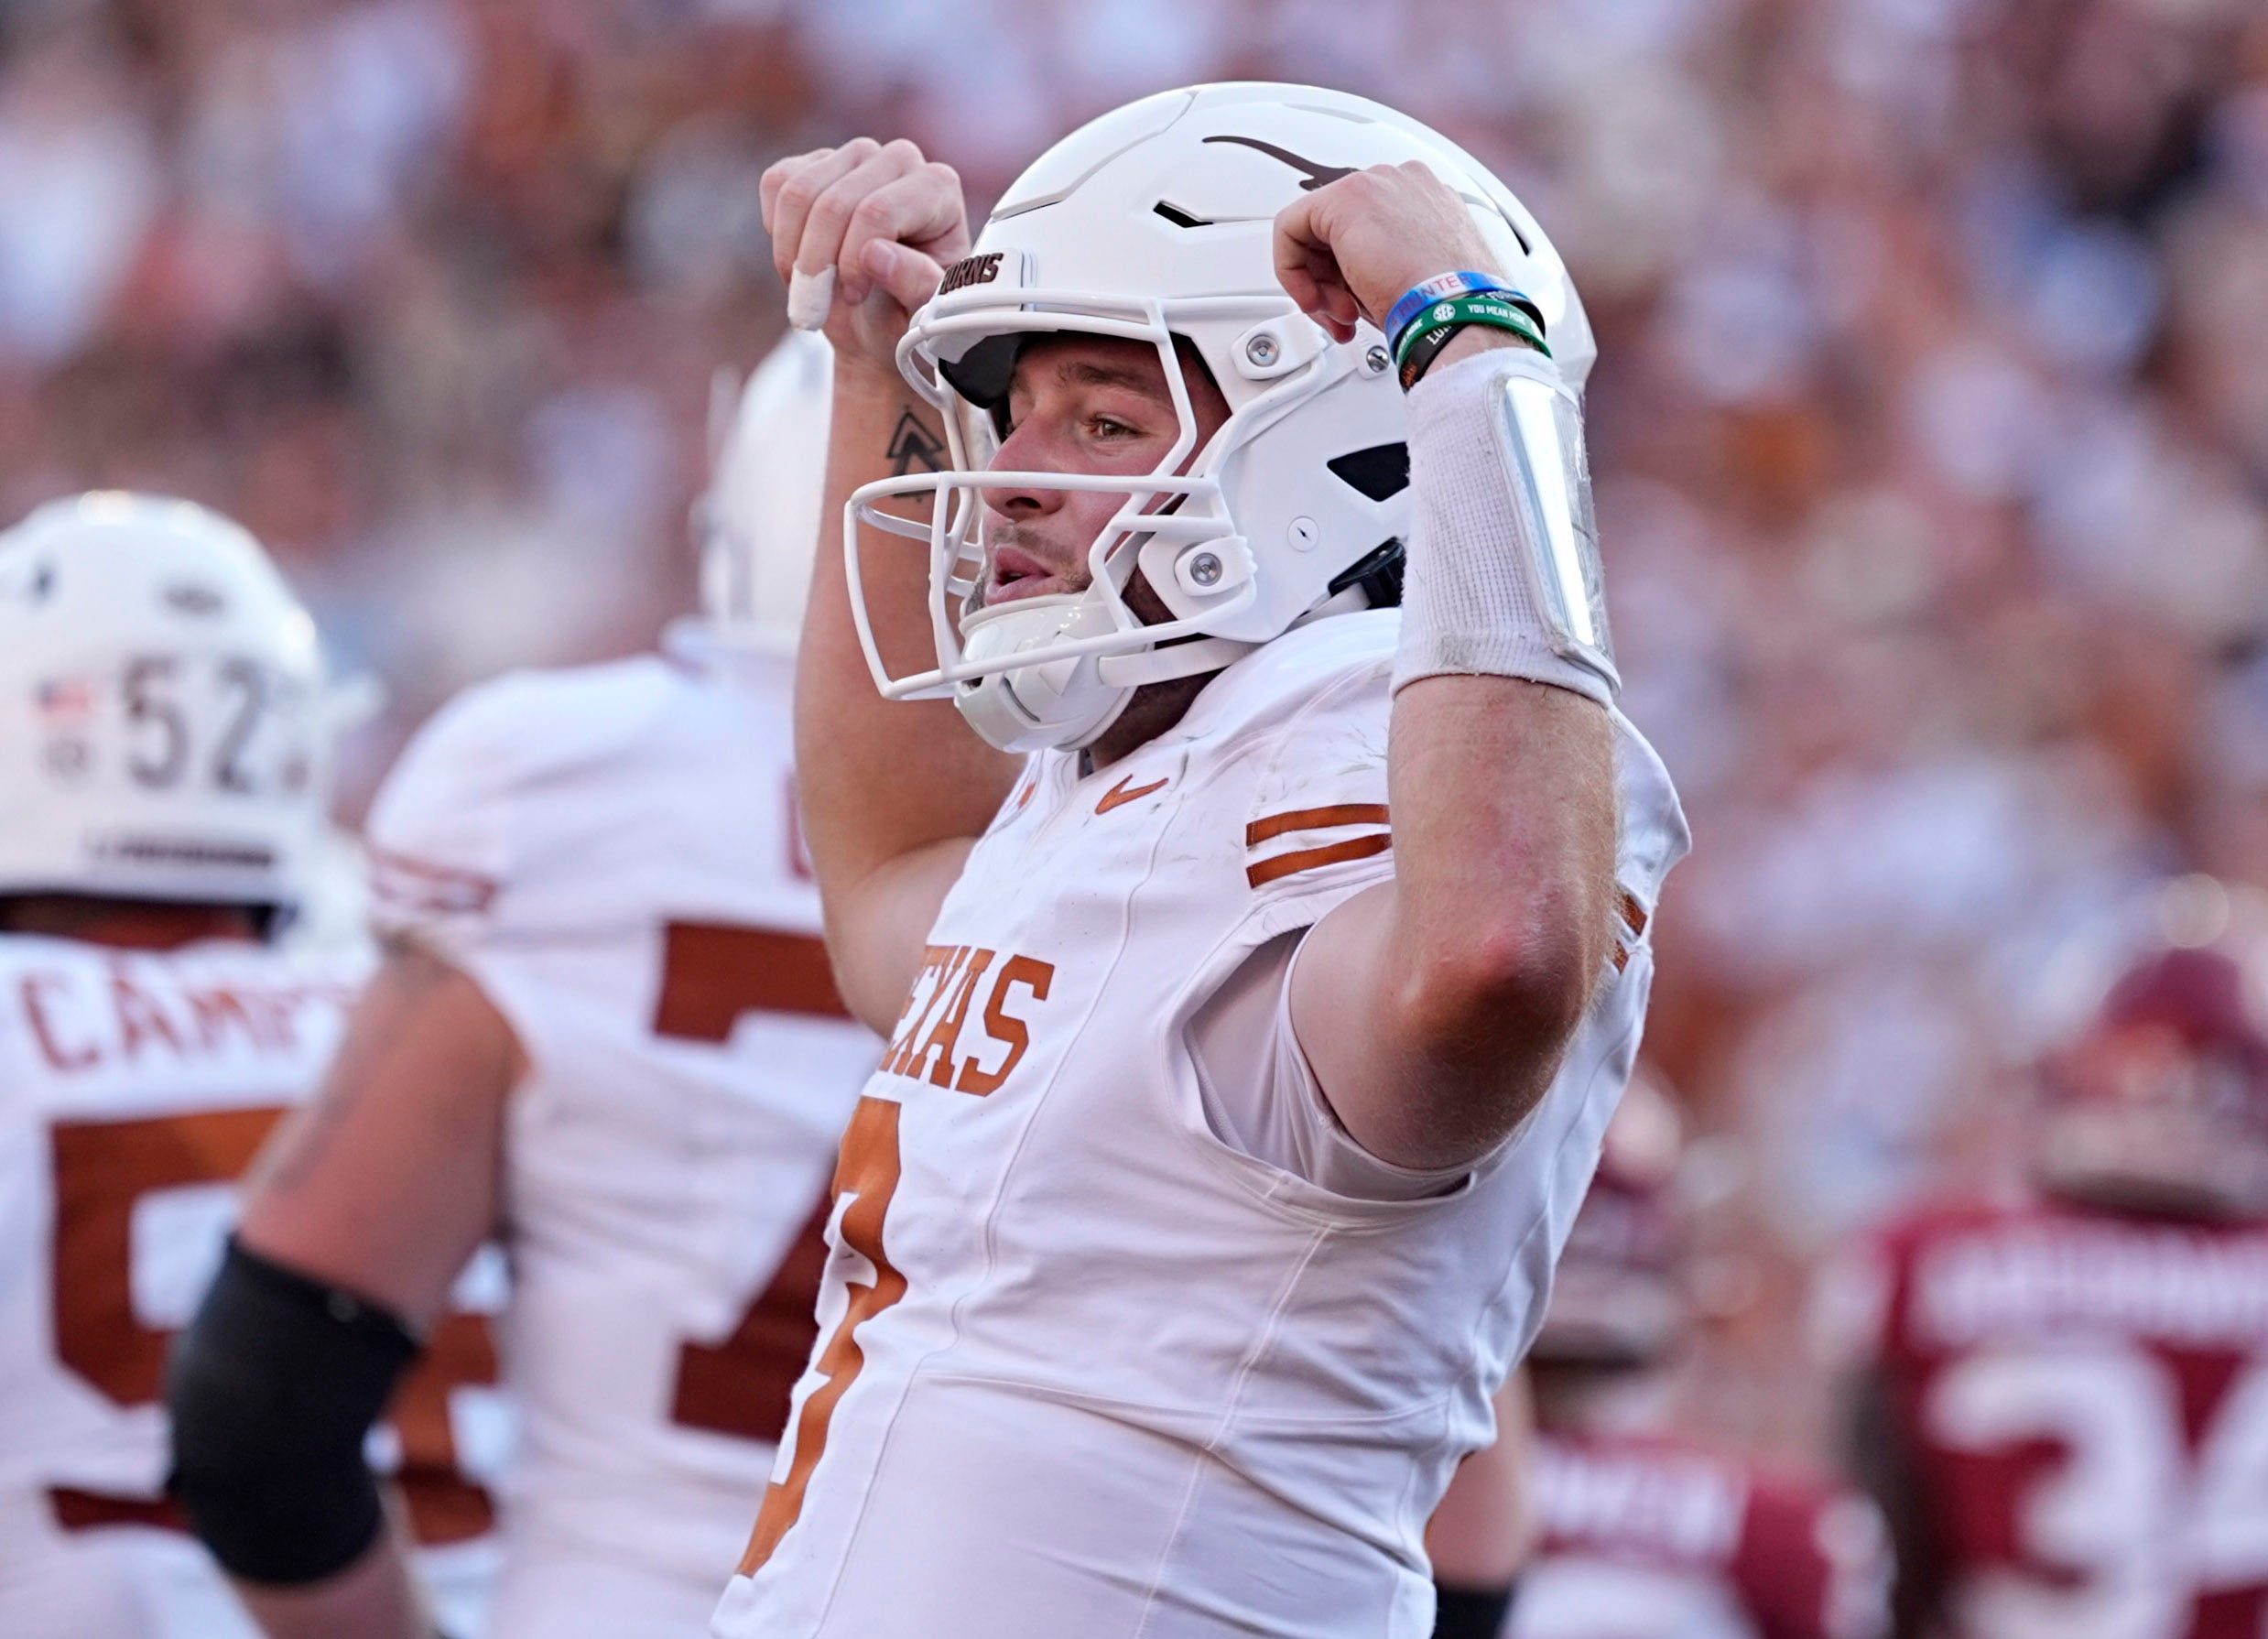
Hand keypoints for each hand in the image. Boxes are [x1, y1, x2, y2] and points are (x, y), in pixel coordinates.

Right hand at [760, 138, 970, 378]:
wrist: (880, 322)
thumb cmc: (908, 317)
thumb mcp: (922, 315)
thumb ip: (914, 286)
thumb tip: (875, 253)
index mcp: (938, 188)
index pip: (877, 212)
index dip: (853, 262)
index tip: (854, 297)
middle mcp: (900, 160)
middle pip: (833, 205)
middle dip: (817, 266)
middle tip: (821, 306)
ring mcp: (855, 156)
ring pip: (797, 194)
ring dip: (792, 255)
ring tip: (811, 290)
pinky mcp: (815, 161)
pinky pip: (776, 185)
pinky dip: (777, 232)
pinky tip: (800, 258)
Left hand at [1272, 162, 1504, 343]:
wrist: (1453, 308)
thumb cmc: (1445, 304)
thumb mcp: (1414, 276)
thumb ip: (1384, 262)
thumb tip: (1355, 279)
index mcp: (1425, 199)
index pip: (1365, 232)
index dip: (1349, 277)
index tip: (1355, 308)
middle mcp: (1400, 183)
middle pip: (1337, 231)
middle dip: (1331, 284)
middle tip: (1344, 317)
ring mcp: (1374, 184)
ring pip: (1314, 232)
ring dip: (1319, 285)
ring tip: (1342, 315)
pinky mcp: (1344, 198)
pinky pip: (1290, 228)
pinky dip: (1292, 270)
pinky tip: (1313, 298)